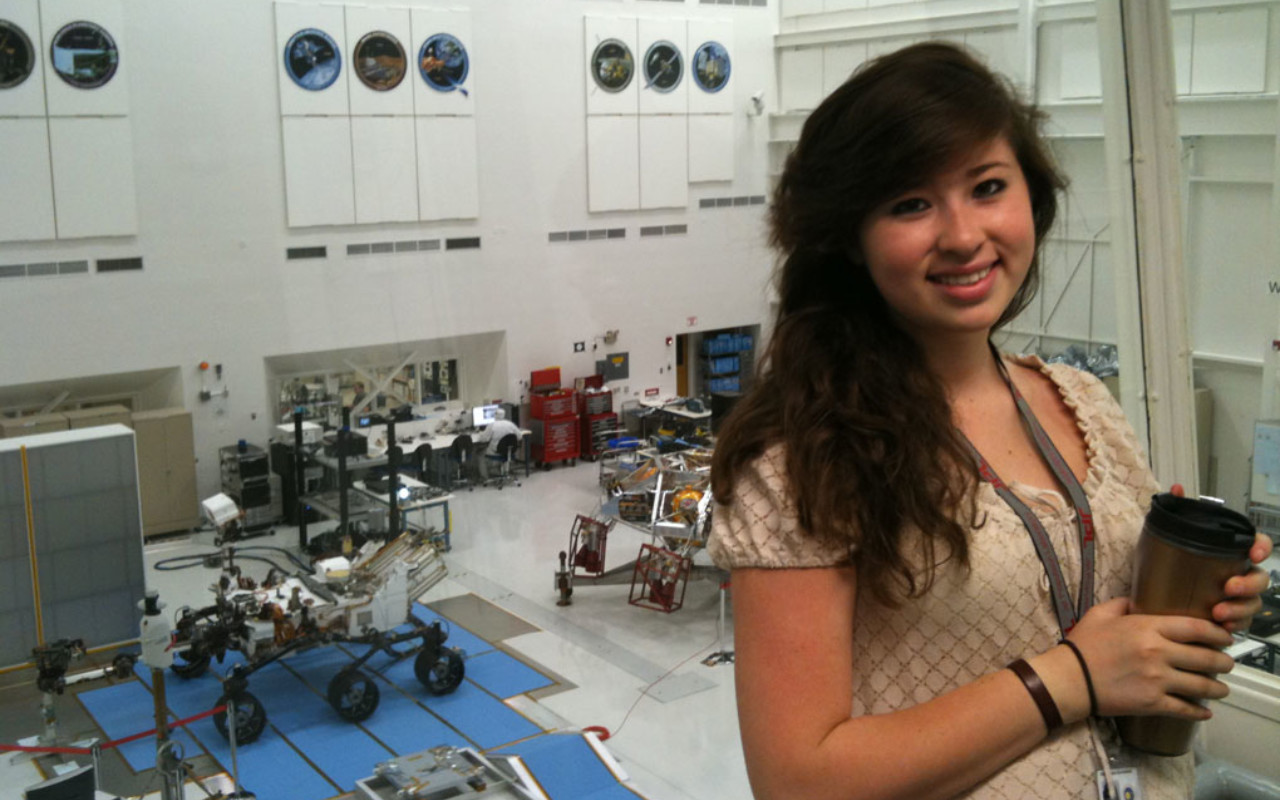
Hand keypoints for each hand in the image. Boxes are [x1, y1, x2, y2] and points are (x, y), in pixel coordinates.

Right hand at [1066, 598, 1234, 719]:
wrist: (1069, 679)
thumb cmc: (1081, 645)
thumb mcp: (1099, 614)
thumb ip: (1122, 603)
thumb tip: (1138, 599)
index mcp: (1147, 628)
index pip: (1196, 628)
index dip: (1217, 633)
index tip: (1225, 637)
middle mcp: (1158, 653)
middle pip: (1206, 658)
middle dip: (1223, 662)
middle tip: (1227, 664)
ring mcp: (1157, 680)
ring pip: (1202, 686)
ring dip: (1217, 689)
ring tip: (1221, 689)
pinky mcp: (1153, 703)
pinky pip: (1185, 709)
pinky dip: (1199, 712)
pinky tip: (1205, 712)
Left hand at [1170, 484, 1274, 632]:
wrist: (1149, 596)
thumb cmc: (1164, 564)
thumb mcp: (1164, 536)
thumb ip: (1175, 511)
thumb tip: (1178, 488)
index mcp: (1228, 553)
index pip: (1257, 544)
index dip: (1261, 546)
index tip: (1253, 552)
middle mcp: (1237, 574)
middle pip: (1260, 579)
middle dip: (1249, 584)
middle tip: (1228, 587)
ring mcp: (1235, 598)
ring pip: (1252, 603)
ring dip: (1239, 609)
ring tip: (1218, 612)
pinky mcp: (1228, 618)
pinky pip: (1241, 624)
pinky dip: (1235, 626)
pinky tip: (1223, 627)